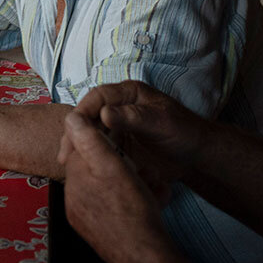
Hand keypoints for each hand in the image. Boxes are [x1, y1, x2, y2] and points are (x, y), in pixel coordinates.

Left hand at [59, 112, 190, 262]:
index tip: (122, 141)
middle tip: (143, 170)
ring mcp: (84, 215)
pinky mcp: (97, 229)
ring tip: (151, 185)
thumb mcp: (112, 166)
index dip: (104, 140)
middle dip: (122, 164)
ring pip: (108, 187)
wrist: (144, 256)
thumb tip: (72, 117)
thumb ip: (90, 140)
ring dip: (131, 181)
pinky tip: (148, 200)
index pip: (82, 147)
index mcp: (75, 177)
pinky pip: (112, 206)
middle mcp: (73, 197)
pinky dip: (129, 200)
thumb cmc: (132, 211)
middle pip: (97, 167)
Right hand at [72, 81, 205, 184]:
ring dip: (79, 146)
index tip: (72, 128)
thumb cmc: (184, 131)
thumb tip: (104, 114)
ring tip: (69, 164)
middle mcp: (118, 107)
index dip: (83, 111)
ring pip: (90, 133)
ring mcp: (117, 127)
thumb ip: (133, 117)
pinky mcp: (119, 145)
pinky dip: (91, 157)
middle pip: (88, 115)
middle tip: (65, 153)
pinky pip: (99, 148)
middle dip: (74, 132)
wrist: (197, 155)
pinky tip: (83, 169)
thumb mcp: (160, 123)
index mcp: (128, 93)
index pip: (97, 96)